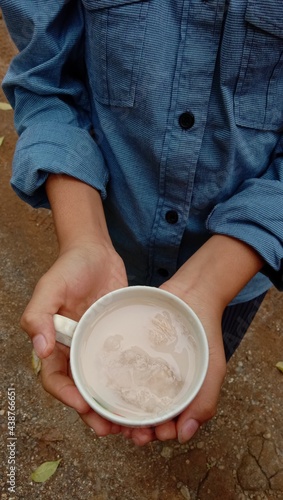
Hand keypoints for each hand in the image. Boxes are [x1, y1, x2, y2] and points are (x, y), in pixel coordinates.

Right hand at [21, 241, 127, 435]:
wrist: (96, 252)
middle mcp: (75, 351)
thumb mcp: (50, 286)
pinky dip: (130, 385)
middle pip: (82, 390)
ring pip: (104, 385)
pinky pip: (123, 368)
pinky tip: (145, 394)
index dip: (66, 397)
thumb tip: (40, 349)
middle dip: (93, 413)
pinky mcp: (117, 341)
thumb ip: (38, 314)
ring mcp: (97, 347)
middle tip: (111, 428)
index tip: (83, 406)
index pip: (55, 380)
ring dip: (114, 406)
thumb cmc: (69, 267)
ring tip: (132, 423)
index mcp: (55, 344)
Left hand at [127, 235, 262, 445]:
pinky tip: (105, 384)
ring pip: (127, 393)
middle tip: (129, 430)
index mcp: (178, 393)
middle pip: (142, 412)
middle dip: (135, 426)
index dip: (157, 432)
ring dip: (120, 409)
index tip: (151, 435)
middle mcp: (157, 383)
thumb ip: (203, 402)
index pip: (165, 422)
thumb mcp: (212, 371)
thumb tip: (184, 436)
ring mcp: (143, 366)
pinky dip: (113, 379)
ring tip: (114, 415)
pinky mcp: (131, 350)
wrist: (192, 294)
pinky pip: (119, 368)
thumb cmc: (206, 334)